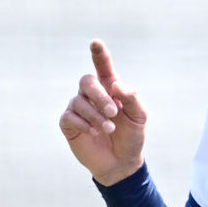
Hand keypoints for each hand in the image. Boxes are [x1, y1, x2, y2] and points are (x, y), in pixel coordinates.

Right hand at [60, 40, 146, 186]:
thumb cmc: (131, 137)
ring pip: (78, 101)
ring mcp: (78, 109)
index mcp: (110, 88)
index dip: (99, 54)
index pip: (102, 67)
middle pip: (87, 82)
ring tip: (109, 129)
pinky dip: (83, 123)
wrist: (121, 163)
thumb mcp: (139, 117)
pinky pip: (69, 116)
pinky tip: (94, 132)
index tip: (95, 43)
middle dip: (99, 96)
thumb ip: (131, 98)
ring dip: (95, 115)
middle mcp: (92, 95)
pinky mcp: (69, 124)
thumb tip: (115, 85)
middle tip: (113, 112)